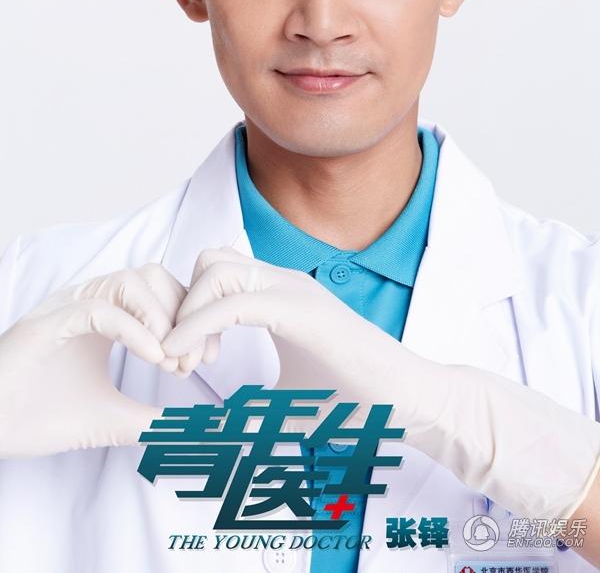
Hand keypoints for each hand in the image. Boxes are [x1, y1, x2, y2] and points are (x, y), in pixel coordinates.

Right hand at [0, 263, 185, 457]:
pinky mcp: (49, 323)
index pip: (162, 291)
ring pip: (130, 280)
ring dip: (160, 317)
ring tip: (168, 360)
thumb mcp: (110, 417)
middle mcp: (90, 302)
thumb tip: (193, 428)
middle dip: (182, 315)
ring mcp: (68, 307)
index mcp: (106, 315)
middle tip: (187, 360)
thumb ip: (150, 419)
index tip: (202, 359)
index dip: (190, 318)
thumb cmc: (39, 416)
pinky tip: (153, 357)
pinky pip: (100, 308)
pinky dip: (134, 328)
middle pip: (154, 275)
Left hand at [162, 247, 599, 523]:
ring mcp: (296, 291)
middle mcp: (284, 283)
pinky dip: (199, 325)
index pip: (215, 272)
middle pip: (209, 260)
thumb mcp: (283, 405)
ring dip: (189, 313)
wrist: (408, 404)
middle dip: (182, 304)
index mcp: (279, 296)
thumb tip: (209, 431)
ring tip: (191, 362)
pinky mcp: (304, 311)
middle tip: (184, 359)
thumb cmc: (353, 403)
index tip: (185, 359)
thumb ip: (249, 408)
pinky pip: (236, 302)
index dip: (189, 309)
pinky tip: (189, 357)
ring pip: (216, 269)